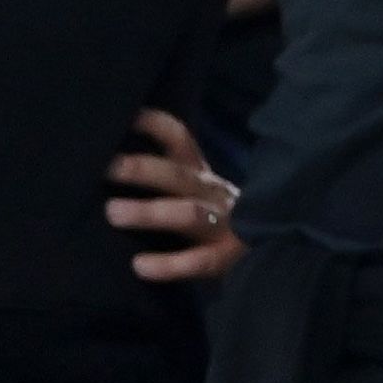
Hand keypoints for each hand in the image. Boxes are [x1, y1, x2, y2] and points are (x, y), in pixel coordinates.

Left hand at [102, 107, 241, 283]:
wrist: (275, 247)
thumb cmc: (217, 220)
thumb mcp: (198, 192)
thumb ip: (169, 178)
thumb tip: (113, 164)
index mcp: (201, 176)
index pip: (180, 141)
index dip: (156, 126)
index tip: (127, 117)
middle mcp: (212, 194)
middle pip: (178, 177)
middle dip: (143, 170)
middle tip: (108, 168)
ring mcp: (224, 226)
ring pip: (188, 214)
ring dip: (150, 212)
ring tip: (113, 212)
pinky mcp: (226, 258)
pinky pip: (198, 262)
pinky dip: (169, 264)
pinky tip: (141, 266)